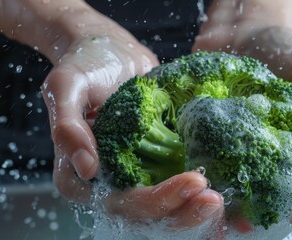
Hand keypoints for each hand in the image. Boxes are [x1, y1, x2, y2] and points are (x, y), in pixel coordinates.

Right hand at [40, 16, 224, 232]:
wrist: (112, 52)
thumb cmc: (86, 64)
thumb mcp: (66, 85)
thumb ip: (67, 126)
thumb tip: (87, 168)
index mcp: (81, 178)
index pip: (123, 202)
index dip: (159, 199)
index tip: (194, 181)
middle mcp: (109, 185)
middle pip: (149, 214)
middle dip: (184, 212)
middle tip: (216, 199)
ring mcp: (135, 176)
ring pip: (166, 208)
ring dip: (194, 210)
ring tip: (222, 200)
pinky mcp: (156, 164)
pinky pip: (177, 186)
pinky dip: (198, 196)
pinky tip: (224, 192)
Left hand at [193, 0, 291, 226]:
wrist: (244, 28)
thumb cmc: (286, 47)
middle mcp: (271, 144)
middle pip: (270, 184)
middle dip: (262, 207)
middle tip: (248, 223)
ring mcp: (241, 139)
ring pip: (239, 176)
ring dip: (231, 197)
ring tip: (220, 212)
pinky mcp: (214, 130)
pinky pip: (210, 154)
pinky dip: (205, 170)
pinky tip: (197, 183)